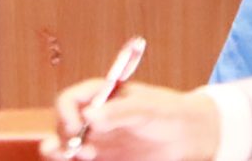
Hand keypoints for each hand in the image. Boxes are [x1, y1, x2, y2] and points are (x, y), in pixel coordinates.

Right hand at [45, 82, 219, 160]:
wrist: (190, 137)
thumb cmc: (169, 113)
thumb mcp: (147, 108)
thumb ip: (119, 111)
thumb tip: (88, 116)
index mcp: (99, 96)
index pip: (68, 100)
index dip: (65, 113)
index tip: (75, 128)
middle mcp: (92, 119)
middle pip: (62, 128)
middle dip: (62, 140)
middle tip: (82, 153)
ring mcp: (97, 141)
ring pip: (66, 150)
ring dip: (62, 156)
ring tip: (80, 159)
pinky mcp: (106, 160)